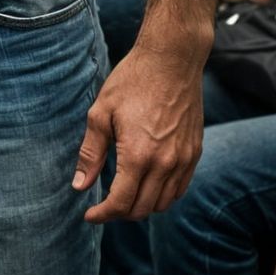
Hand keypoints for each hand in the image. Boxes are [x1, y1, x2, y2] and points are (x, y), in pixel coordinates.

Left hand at [72, 40, 205, 223]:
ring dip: (142, 207)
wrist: (172, 59)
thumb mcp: (101, 113)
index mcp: (138, 155)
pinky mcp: (195, 152)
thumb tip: (80, 186)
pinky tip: (147, 185)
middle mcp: (165, 163)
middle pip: (142, 209)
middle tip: (103, 206)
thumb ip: (91, 153)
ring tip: (124, 196)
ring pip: (163, 203)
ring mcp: (184, 160)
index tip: (90, 215)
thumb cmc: (132, 81)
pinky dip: (163, 196)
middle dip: (119, 214)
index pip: (121, 203)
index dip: (102, 214)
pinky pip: (180, 189)